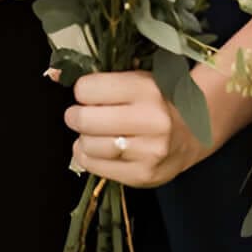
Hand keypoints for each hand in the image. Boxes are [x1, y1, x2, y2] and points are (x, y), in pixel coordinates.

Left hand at [61, 69, 208, 188]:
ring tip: (92, 133)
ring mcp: (149, 152)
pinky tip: (97, 150)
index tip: (88, 94)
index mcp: (147, 89)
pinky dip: (89, 157)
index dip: (82, 91)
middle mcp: (151, 121)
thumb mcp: (138, 79)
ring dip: (83, 139)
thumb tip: (56, 76)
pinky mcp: (144, 175)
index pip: (87, 89)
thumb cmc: (159, 100)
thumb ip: (105, 81)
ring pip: (89, 146)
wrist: (196, 131)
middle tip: (80, 115)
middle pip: (85, 120)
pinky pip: (97, 168)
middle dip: (75, 116)